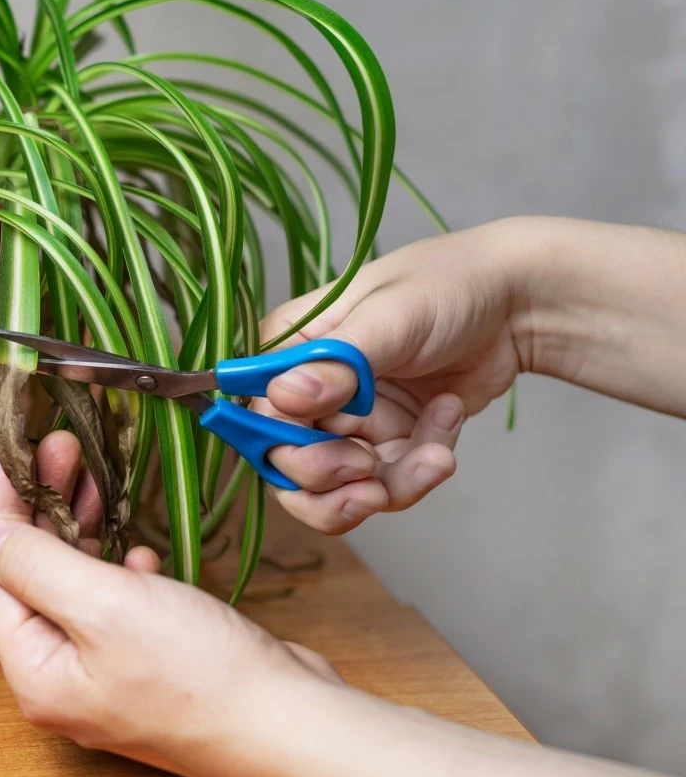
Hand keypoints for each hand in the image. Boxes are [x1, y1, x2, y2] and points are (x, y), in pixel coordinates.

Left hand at [0, 430, 341, 776]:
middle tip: (63, 446)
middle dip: (46, 506)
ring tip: (94, 474)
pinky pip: (120, 603)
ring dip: (84, 527)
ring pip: (79, 582)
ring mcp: (110, 670)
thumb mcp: (105, 608)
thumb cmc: (201, 678)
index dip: (4, 507)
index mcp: (37, 672)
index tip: (14, 450)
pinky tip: (141, 552)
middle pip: (36, 574)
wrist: (291, 724)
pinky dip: (124, 569)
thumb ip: (38, 567)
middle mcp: (65, 675)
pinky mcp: (152, 661)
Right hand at [257, 221, 525, 533]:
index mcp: (290, 349)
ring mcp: (348, 422)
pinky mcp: (387, 443)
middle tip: (371, 475)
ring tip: (434, 462)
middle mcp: (308, 391)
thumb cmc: (444, 287)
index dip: (286, 447)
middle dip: (330, 482)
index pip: (261, 416)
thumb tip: (282, 397)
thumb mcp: (389, 320)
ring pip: (338, 489)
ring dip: (388, 486)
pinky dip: (421, 468)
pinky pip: (388, 484)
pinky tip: (450, 421)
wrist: (516, 304)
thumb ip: (337, 364)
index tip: (339, 450)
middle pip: (288, 466)